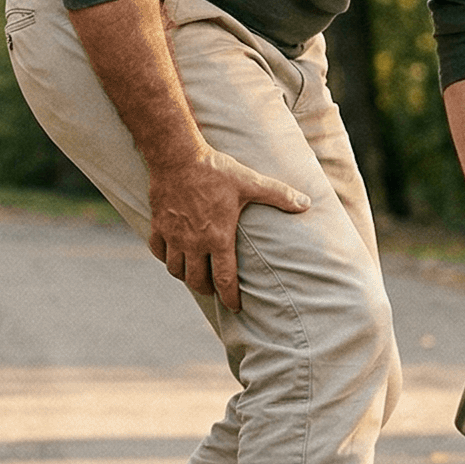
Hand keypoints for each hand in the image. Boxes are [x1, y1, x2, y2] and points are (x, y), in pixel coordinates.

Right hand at [147, 148, 310, 309]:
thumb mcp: (250, 182)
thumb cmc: (216, 171)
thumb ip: (279, 195)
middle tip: (214, 289)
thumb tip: (306, 204)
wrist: (178, 157)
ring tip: (194, 273)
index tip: (235, 306)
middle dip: (207, 289)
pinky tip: (173, 254)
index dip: (230, 297)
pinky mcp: (158, 226)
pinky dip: (166, 258)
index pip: (224, 280)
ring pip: (176, 270)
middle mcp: (194, 243)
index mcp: (218, 238)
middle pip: (197, 281)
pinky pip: (158, 252)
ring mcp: (174, 236)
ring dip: (186, 276)